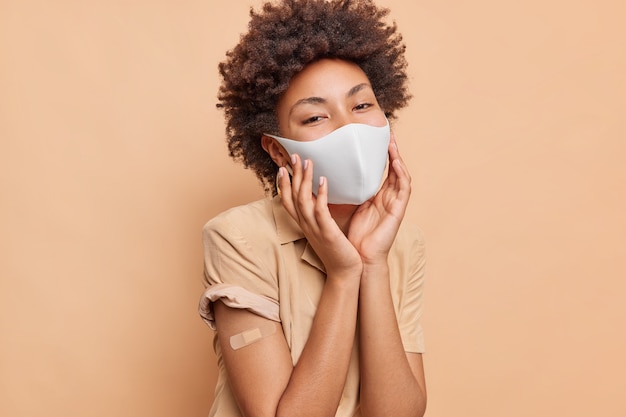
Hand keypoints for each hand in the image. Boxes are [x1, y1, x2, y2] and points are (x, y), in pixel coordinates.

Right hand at [278, 154, 362, 276]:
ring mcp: (315, 229)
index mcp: (304, 225)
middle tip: (294, 156)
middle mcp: (306, 225)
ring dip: (305, 180)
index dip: (283, 184)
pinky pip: (320, 210)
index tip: (283, 167)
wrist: (345, 273)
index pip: (288, 202)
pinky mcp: (327, 232)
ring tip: (308, 163)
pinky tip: (324, 180)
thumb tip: (320, 198)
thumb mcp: (324, 230)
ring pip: (303, 201)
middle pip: (293, 197)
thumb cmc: (337, 251)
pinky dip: (320, 194)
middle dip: (292, 176)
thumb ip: (319, 215)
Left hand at [348, 133, 410, 264]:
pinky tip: (396, 163)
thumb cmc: (355, 235)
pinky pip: (403, 189)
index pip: (384, 170)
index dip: (382, 154)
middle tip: (389, 134)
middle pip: (394, 169)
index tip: (377, 138)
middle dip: (392, 151)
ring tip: (393, 144)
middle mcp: (389, 198)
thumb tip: (337, 174)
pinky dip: (401, 175)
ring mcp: (396, 204)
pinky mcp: (399, 211)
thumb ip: (350, 191)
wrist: (360, 258)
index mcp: (379, 197)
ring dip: (398, 159)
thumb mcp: (351, 207)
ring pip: (401, 176)